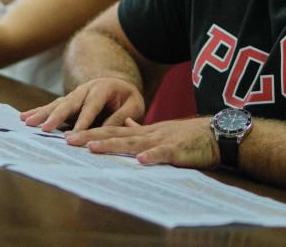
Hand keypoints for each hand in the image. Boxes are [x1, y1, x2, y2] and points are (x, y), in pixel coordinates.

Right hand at [20, 77, 144, 131]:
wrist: (121, 87)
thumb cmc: (129, 100)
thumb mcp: (134, 106)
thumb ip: (122, 117)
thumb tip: (106, 132)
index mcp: (104, 87)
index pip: (92, 106)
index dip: (83, 120)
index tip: (74, 134)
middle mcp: (86, 88)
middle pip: (69, 103)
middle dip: (56, 116)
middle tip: (45, 128)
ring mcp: (75, 93)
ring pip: (57, 103)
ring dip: (42, 113)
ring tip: (26, 122)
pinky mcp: (68, 100)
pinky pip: (53, 106)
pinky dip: (39, 111)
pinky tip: (24, 117)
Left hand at [67, 116, 218, 168]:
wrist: (216, 133)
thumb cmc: (188, 136)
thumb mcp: (160, 130)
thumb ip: (141, 129)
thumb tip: (125, 125)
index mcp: (143, 131)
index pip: (111, 131)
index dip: (90, 133)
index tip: (69, 136)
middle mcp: (148, 134)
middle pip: (115, 135)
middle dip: (91, 138)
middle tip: (68, 140)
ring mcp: (161, 141)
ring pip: (133, 143)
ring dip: (112, 145)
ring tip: (92, 148)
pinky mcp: (177, 150)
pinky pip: (163, 154)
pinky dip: (152, 156)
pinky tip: (140, 161)